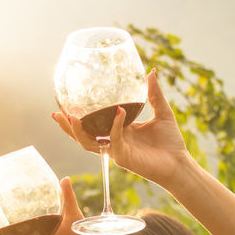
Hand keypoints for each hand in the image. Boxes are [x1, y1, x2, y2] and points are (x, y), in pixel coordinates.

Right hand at [52, 70, 190, 189]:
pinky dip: (115, 126)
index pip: (94, 124)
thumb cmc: (171, 142)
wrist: (179, 163)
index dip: (79, 116)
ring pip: (89, 143)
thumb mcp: (162, 112)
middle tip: (56, 113)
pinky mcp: (124, 158)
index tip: (66, 104)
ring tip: (72, 117)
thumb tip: (151, 71)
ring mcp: (117, 151)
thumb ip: (154, 94)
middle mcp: (114, 141)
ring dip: (78, 132)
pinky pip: (115, 140)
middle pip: (83, 136)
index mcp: (119, 131)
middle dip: (68, 127)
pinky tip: (118, 111)